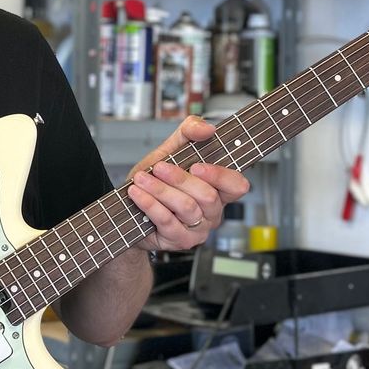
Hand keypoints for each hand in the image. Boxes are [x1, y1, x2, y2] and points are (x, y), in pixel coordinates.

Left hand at [127, 116, 250, 251]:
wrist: (130, 209)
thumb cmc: (157, 180)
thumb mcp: (171, 151)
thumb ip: (189, 133)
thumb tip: (207, 128)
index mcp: (218, 190)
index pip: (237, 186)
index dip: (221, 176)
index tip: (197, 166)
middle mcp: (212, 212)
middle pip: (207, 196)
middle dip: (180, 179)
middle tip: (159, 168)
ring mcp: (197, 229)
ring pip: (186, 208)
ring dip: (161, 190)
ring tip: (141, 179)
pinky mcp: (179, 240)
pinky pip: (167, 221)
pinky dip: (150, 204)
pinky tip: (137, 193)